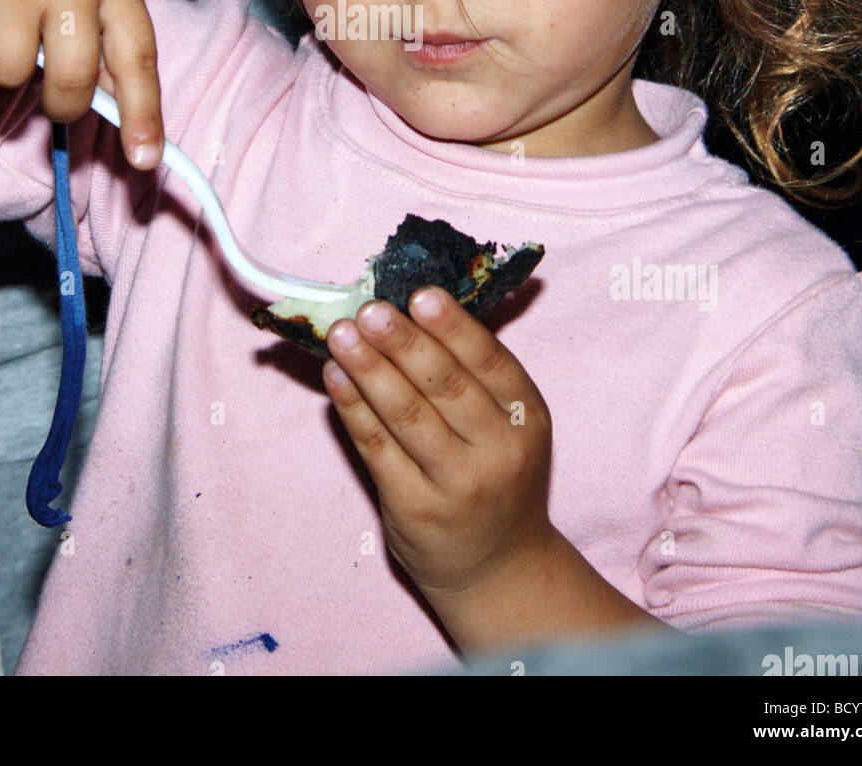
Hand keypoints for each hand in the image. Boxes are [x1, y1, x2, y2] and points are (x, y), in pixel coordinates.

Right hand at [0, 0, 162, 168]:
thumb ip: (107, 43)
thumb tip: (126, 120)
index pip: (137, 56)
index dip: (143, 113)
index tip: (146, 159)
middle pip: (72, 80)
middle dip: (60, 103)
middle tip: (47, 88)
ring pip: (10, 74)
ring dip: (3, 66)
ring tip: (1, 24)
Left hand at [322, 286, 554, 598]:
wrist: (498, 567)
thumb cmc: (497, 476)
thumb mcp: (512, 427)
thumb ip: (476, 377)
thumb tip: (415, 309)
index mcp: (526, 419)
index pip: (491, 363)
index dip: (455, 327)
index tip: (421, 294)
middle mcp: (498, 452)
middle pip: (446, 386)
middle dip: (403, 342)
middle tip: (370, 309)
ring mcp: (456, 484)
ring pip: (407, 415)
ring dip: (369, 368)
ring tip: (342, 334)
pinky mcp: (415, 507)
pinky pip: (377, 448)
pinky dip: (353, 408)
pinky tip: (335, 376)